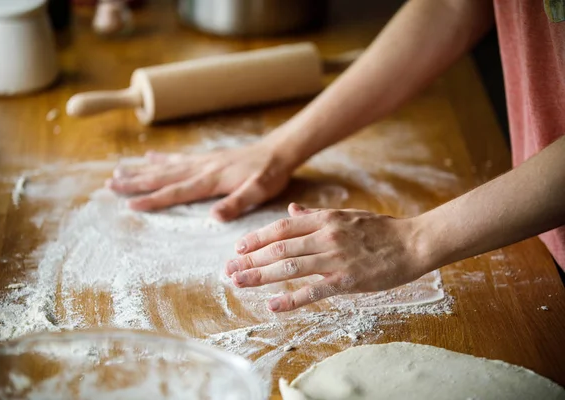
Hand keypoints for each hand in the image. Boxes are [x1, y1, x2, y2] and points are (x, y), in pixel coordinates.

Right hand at [106, 142, 294, 220]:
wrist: (278, 151)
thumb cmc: (269, 174)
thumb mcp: (258, 191)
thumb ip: (236, 203)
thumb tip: (214, 217)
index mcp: (211, 180)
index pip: (177, 192)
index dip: (153, 200)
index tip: (130, 205)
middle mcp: (201, 168)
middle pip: (163, 177)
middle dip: (135, 182)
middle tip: (110, 185)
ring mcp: (203, 161)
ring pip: (166, 167)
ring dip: (142, 170)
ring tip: (119, 172)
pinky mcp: (207, 158)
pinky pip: (179, 158)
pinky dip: (162, 159)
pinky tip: (149, 157)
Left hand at [225, 203, 430, 311]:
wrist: (413, 242)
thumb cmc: (381, 229)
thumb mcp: (346, 214)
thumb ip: (315, 215)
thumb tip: (291, 211)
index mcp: (324, 220)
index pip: (281, 228)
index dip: (257, 238)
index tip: (238, 248)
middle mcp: (325, 236)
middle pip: (279, 248)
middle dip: (250, 259)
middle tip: (229, 269)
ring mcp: (335, 258)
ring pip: (289, 267)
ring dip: (261, 276)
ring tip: (239, 283)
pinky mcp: (347, 280)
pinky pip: (313, 291)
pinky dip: (291, 299)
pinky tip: (273, 306)